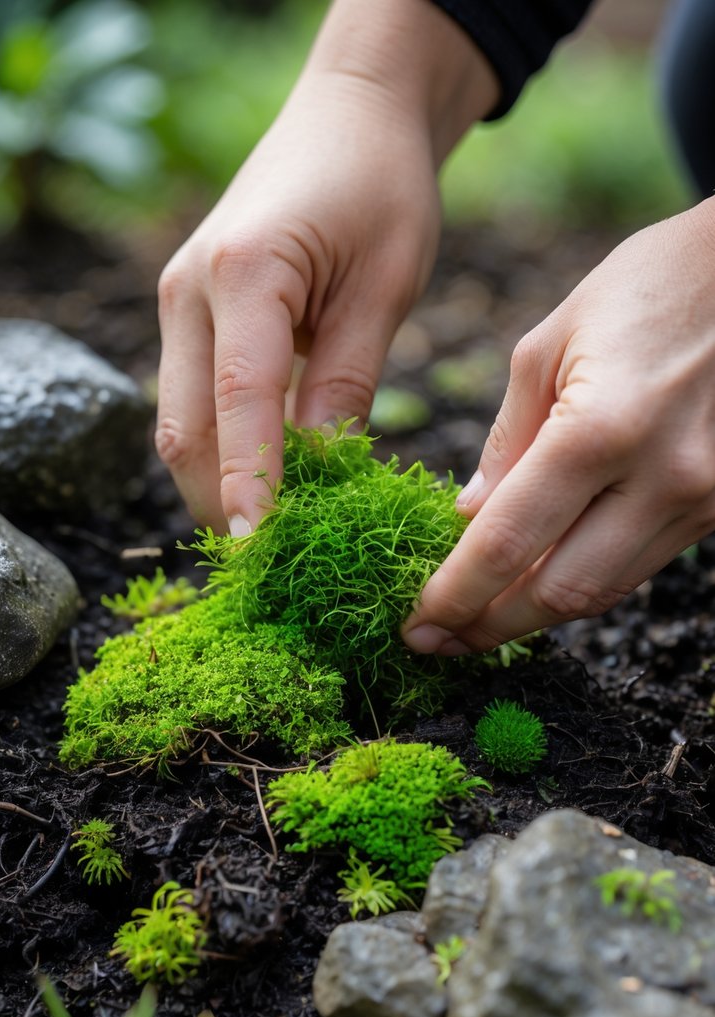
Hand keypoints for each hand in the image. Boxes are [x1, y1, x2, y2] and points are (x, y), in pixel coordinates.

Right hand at [156, 0, 495, 532]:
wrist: (349, 112)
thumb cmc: (381, 185)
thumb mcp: (385, 287)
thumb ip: (345, 382)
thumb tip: (321, 479)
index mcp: (244, 272)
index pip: (238, 403)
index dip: (249, 485)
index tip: (262, 552)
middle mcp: (188, 288)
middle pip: (185, 429)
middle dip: (222, 502)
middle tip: (274, 564)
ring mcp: (177, 299)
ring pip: (179, 422)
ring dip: (218, 482)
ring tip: (271, 536)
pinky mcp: (187, 311)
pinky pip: (192, 399)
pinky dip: (223, 447)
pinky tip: (264, 481)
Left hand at [403, 200, 714, 654]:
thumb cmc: (644, 288)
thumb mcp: (548, 346)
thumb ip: (506, 443)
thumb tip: (468, 521)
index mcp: (602, 428)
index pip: (508, 542)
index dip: (456, 595)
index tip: (417, 623)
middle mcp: (662, 477)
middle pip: (560, 592)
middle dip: (490, 628)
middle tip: (438, 642)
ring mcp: (703, 499)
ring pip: (604, 592)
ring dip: (535, 616)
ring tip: (478, 623)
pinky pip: (637, 565)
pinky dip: (582, 581)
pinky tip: (538, 582)